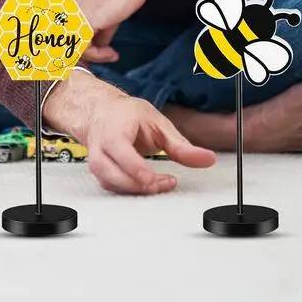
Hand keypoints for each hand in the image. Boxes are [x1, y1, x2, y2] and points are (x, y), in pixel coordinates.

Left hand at [75, 0, 188, 63]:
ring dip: (94, 56)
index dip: (77, 45)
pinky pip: (84, 48)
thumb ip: (102, 29)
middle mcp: (67, 7)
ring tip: (109, 55)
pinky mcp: (84, 20)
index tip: (94, 52)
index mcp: (70, 2)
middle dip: (84, 53)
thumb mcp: (108, 11)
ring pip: (73, 46)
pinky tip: (111, 53)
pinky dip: (98, 55)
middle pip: (66, 40)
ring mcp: (74, 14)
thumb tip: (102, 44)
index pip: (64, 30)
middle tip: (100, 57)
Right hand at [84, 95, 214, 194]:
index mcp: (113, 129)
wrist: (101, 111)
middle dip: (140, 183)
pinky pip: (111, 186)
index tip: (158, 179)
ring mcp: (94, 159)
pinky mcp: (98, 171)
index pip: (121, 152)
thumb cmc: (126, 114)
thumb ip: (180, 145)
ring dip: (135, 189)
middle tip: (164, 183)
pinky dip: (129, 189)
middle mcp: (100, 145)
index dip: (139, 169)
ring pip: (109, 182)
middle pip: (112, 172)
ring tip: (158, 185)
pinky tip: (145, 185)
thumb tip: (207, 158)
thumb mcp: (157, 122)